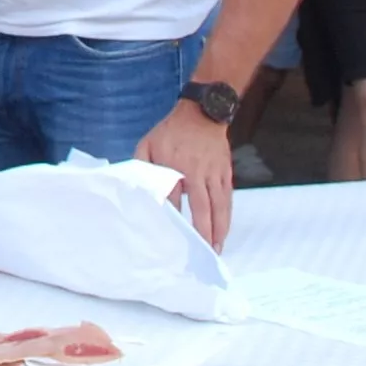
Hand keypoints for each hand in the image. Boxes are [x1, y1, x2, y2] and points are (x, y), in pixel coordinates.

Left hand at [139, 104, 233, 244]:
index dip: (174, 217)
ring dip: (219, 228)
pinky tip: (224, 230)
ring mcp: (214, 173)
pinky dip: (227, 215)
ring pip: (219, 205)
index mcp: (174, 165)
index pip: (173, 197)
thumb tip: (137, 190)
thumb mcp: (147, 144)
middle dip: (203, 230)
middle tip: (202, 251)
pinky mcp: (225, 172)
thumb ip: (141, 166)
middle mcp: (196, 171)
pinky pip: (228, 198)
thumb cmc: (170, 132)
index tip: (172, 237)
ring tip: (216, 248)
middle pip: (202, 206)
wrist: (202, 113)